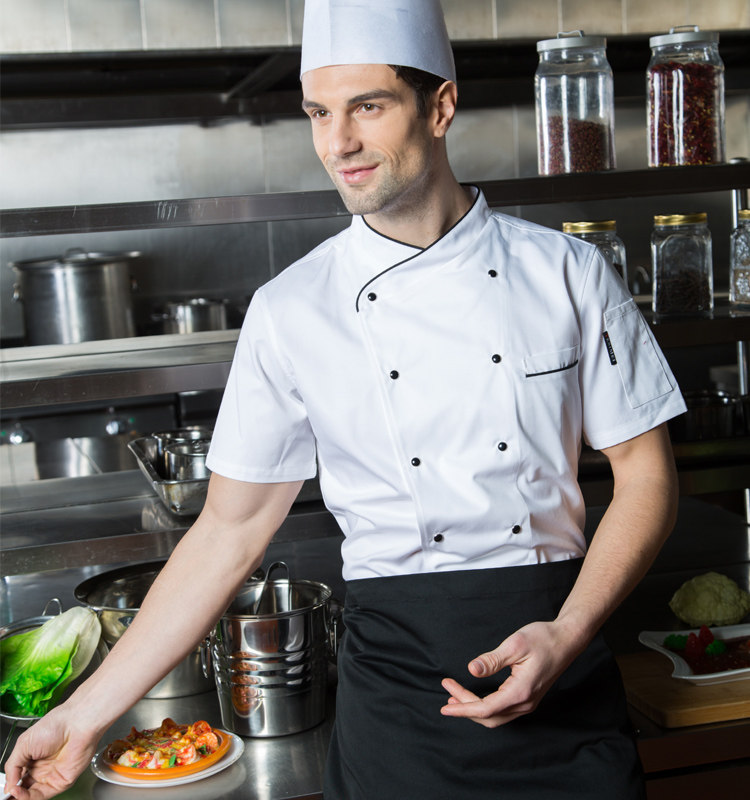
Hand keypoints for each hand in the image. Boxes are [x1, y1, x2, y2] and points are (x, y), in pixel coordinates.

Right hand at [3, 708, 100, 798]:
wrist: (77, 724)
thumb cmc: (56, 725)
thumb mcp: (24, 744)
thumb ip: (13, 766)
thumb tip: (8, 785)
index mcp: (33, 758)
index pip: (18, 778)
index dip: (10, 784)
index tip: (3, 790)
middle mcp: (42, 768)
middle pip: (24, 789)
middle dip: (13, 794)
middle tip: (4, 796)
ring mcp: (52, 776)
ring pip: (31, 795)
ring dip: (18, 797)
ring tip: (10, 794)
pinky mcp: (61, 782)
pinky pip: (42, 795)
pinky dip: (27, 797)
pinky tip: (17, 792)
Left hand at [439, 620, 583, 727]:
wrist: (567, 639)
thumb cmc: (543, 639)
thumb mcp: (515, 645)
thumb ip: (492, 660)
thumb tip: (471, 670)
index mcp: (521, 692)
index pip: (486, 709)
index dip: (463, 709)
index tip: (445, 707)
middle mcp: (525, 703)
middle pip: (489, 717)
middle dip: (465, 707)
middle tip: (447, 690)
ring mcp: (528, 703)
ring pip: (496, 717)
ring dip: (474, 710)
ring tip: (453, 699)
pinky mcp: (527, 698)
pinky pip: (502, 711)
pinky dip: (485, 708)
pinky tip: (473, 698)